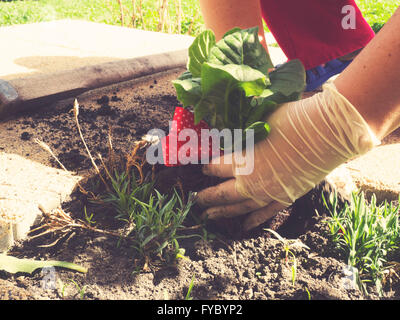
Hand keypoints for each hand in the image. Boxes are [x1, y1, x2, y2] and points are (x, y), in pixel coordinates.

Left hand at [196, 84, 379, 231]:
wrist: (328, 131)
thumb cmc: (292, 120)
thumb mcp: (259, 121)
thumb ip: (242, 131)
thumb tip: (229, 130)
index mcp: (242, 160)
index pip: (217, 167)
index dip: (207, 168)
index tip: (202, 169)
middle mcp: (252, 181)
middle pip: (223, 193)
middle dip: (207, 197)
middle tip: (195, 201)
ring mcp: (270, 193)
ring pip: (240, 207)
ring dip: (223, 212)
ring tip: (209, 217)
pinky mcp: (286, 197)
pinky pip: (266, 213)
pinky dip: (254, 220)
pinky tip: (244, 226)